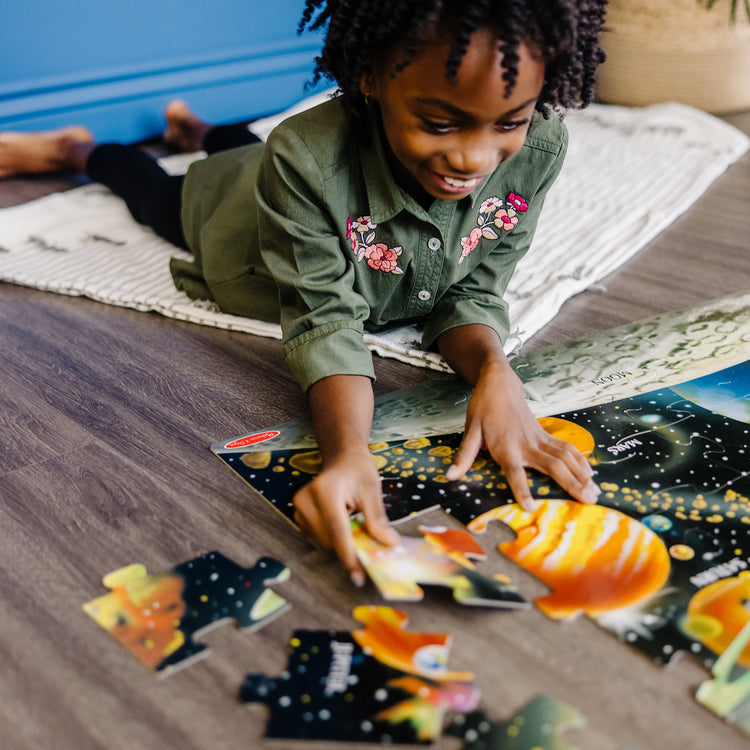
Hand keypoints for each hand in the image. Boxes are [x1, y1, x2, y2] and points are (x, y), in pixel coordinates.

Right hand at [293, 444, 399, 584]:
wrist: (342, 458)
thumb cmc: (358, 470)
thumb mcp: (372, 490)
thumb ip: (378, 519)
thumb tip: (390, 545)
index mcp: (325, 491)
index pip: (337, 532)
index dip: (349, 557)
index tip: (359, 576)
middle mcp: (306, 501)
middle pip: (330, 541)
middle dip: (350, 549)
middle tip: (370, 548)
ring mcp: (299, 509)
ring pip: (323, 543)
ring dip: (342, 545)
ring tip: (355, 526)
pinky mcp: (298, 517)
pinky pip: (318, 539)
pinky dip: (334, 540)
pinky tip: (344, 526)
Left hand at [445, 361, 598, 510]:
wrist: (499, 383)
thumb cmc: (483, 408)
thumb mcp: (470, 431)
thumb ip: (464, 456)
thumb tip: (449, 476)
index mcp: (506, 447)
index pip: (514, 473)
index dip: (522, 490)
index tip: (531, 508)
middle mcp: (526, 445)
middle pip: (553, 467)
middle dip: (571, 485)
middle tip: (589, 502)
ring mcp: (539, 438)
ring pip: (566, 458)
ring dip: (582, 475)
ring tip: (595, 492)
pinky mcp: (545, 434)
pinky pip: (566, 448)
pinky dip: (580, 460)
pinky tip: (590, 473)